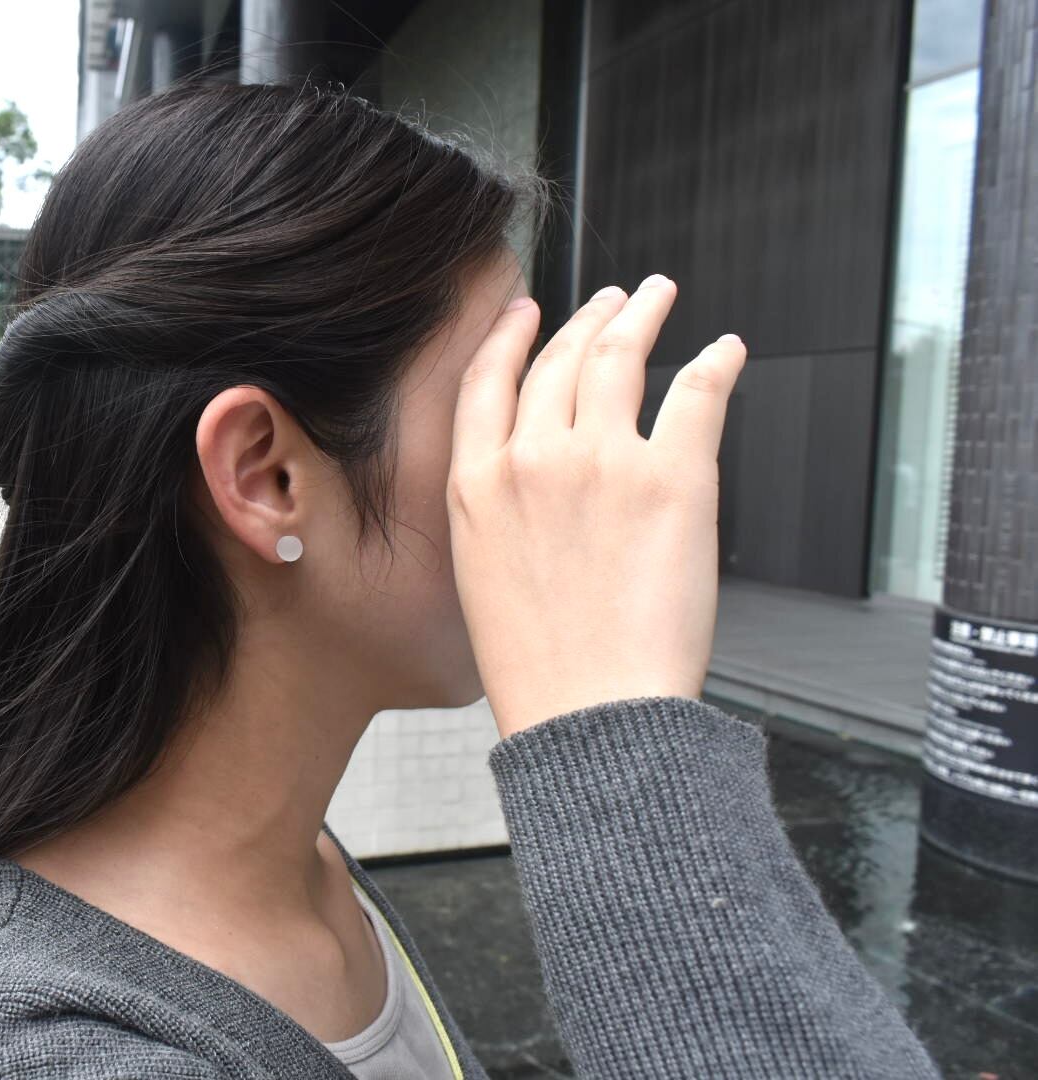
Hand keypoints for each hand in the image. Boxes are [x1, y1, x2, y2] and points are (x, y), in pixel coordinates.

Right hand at [447, 275, 746, 738]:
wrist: (590, 711)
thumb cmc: (539, 667)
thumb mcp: (482, 577)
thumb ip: (498, 512)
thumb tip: (533, 483)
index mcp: (476, 486)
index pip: (486, 383)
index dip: (509, 338)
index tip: (525, 314)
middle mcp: (532, 458)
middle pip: (559, 360)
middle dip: (588, 319)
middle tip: (613, 301)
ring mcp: (602, 461)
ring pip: (621, 357)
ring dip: (642, 316)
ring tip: (656, 298)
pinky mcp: (673, 478)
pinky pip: (697, 394)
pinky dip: (716, 363)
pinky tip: (725, 350)